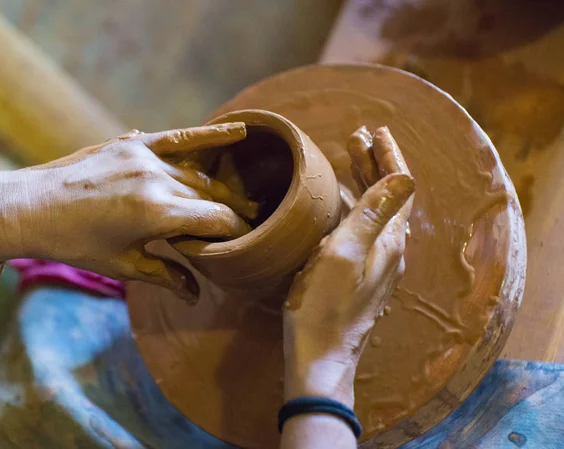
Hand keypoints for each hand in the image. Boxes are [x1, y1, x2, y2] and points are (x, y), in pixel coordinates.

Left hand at [0, 123, 257, 301]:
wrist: (30, 207)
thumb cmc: (76, 244)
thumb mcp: (123, 265)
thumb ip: (167, 275)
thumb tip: (198, 296)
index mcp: (156, 214)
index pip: (216, 219)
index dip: (237, 230)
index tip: (248, 239)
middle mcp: (156, 180)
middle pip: (212, 196)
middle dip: (234, 212)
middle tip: (253, 222)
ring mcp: (145, 157)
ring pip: (200, 172)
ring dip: (224, 186)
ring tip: (246, 197)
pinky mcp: (135, 144)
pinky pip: (181, 137)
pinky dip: (210, 135)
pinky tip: (239, 132)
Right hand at [283, 126, 414, 405]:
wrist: (321, 354)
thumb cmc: (326, 303)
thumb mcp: (345, 253)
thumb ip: (373, 214)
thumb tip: (405, 176)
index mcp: (389, 240)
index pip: (397, 186)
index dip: (388, 156)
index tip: (375, 130)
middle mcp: (389, 249)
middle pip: (388, 195)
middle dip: (375, 163)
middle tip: (357, 136)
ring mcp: (376, 262)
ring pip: (376, 210)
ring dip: (366, 181)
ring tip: (351, 157)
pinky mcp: (361, 272)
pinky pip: (366, 225)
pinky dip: (357, 203)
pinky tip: (345, 202)